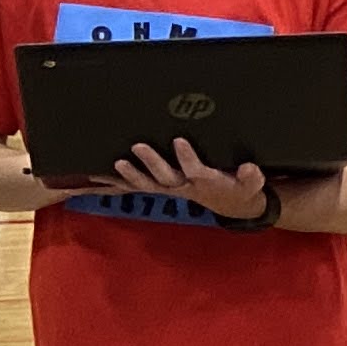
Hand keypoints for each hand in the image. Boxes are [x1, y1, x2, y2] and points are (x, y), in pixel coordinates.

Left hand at [111, 138, 269, 221]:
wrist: (230, 204)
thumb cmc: (240, 188)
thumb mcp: (252, 185)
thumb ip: (252, 177)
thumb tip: (249, 167)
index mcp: (205, 183)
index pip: (195, 170)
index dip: (187, 158)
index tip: (179, 141)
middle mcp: (183, 187)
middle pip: (165, 177)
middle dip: (151, 163)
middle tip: (138, 146)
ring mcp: (169, 188)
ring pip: (147, 184)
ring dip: (130, 175)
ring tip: (117, 163)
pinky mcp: (159, 186)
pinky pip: (135, 186)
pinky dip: (114, 183)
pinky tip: (94, 176)